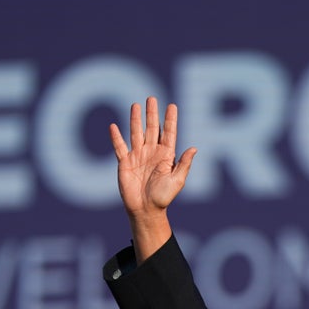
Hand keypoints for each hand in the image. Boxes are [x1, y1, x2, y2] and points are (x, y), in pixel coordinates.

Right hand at [109, 96, 195, 258]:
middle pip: (152, 129)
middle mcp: (151, 152)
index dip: (170, 120)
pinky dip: (116, 138)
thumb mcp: (177, 181)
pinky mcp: (125, 163)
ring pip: (136, 133)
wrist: (146, 210)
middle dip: (152, 114)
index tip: (172, 106)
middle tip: (152, 98)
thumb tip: (194, 148)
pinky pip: (120, 148)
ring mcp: (138, 156)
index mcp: (166, 156)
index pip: (168, 133)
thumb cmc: (163, 197)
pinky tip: (114, 126)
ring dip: (135, 120)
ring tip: (135, 105)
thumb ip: (184, 164)